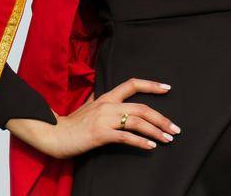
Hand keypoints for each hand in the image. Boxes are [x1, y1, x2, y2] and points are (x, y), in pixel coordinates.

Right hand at [11, 76, 180, 159]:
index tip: (167, 88)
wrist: (54, 134)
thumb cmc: (72, 123)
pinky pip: (126, 136)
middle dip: (162, 117)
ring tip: (168, 139)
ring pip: (137, 121)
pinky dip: (141, 142)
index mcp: (107, 96)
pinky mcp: (100, 134)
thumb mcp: (89, 107)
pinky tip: (151, 146)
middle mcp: (108, 104)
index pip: (132, 84)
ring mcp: (104, 119)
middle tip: (176, 128)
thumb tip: (111, 98)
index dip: (151, 85)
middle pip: (141, 107)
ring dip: (156, 131)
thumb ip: (101, 102)